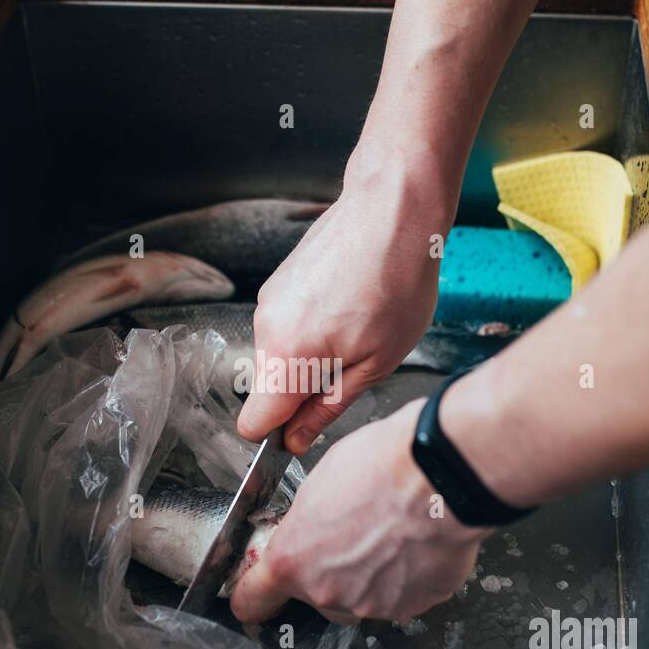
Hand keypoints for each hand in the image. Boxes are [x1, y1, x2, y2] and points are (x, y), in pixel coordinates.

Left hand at [231, 401, 489, 624]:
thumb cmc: (381, 466)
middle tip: (348, 537)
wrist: (440, 473)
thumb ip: (305, 522)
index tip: (255, 594)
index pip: (252, 600)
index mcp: (292, 561)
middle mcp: (328, 592)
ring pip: (361, 598)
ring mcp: (374, 604)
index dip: (252, 596)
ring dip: (368, 577)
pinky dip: (405, 576)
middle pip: (315, 598)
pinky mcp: (415, 604)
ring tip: (387, 534)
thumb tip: (310, 527)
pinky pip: (401, 595)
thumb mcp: (318, 482)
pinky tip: (412, 541)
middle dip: (327, 574)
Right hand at [235, 157, 452, 455]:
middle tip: (356, 365)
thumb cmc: (396, 280)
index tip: (307, 428)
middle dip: (304, 391)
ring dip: (311, 356)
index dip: (279, 434)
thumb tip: (297, 440)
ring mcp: (268, 301)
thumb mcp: (378, 362)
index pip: (253, 424)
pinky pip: (286, 325)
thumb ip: (329, 407)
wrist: (391, 208)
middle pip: (270, 389)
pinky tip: (349, 305)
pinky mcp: (278, 283)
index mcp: (288, 357)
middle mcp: (266, 329)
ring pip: (280, 356)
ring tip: (359, 327)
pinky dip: (312, 327)